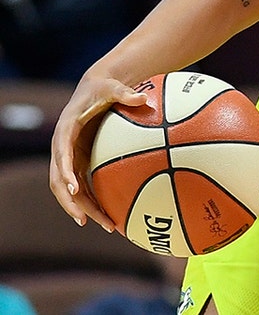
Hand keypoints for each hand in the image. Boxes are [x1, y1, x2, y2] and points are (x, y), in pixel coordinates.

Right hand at [49, 74, 149, 231]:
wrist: (94, 90)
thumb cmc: (103, 89)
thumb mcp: (112, 88)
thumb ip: (125, 93)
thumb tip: (143, 98)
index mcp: (66, 131)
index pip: (61, 154)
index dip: (65, 172)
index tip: (73, 188)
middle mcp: (63, 148)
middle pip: (59, 180)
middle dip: (70, 202)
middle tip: (85, 220)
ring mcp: (70, 158)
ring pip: (69, 190)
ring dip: (83, 209)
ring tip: (107, 226)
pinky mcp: (79, 163)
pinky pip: (82, 187)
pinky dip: (93, 202)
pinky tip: (112, 216)